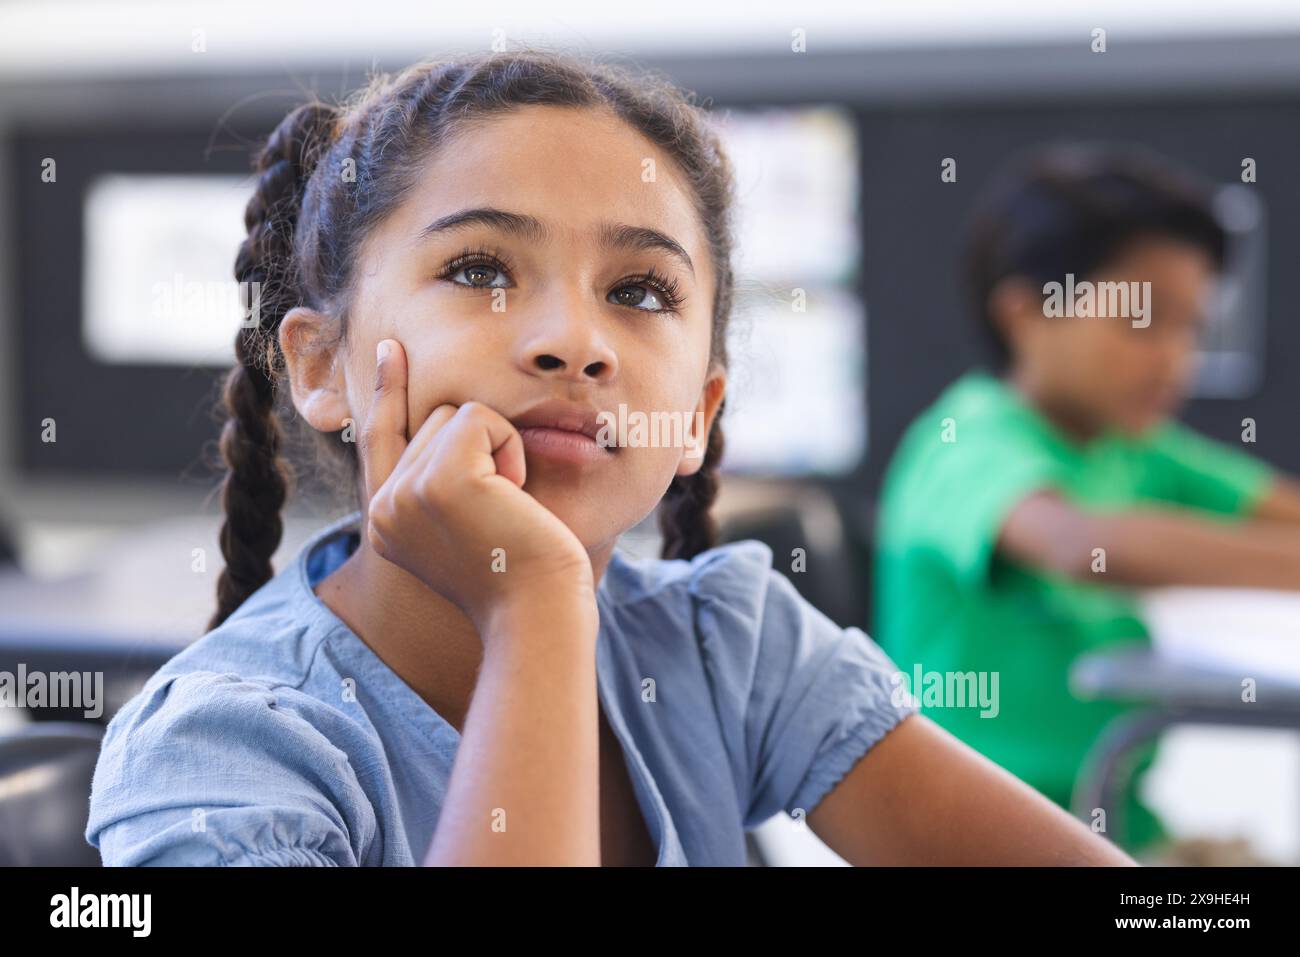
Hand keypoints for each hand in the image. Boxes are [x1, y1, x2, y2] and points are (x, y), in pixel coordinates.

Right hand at [360, 338, 596, 635]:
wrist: (539, 611)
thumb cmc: (525, 574)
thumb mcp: (472, 527)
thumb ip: (445, 485)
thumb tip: (456, 419)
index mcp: (386, 524)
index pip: (380, 442)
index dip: (387, 392)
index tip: (391, 348)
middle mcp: (383, 510)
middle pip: (431, 421)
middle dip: (482, 447)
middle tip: (504, 508)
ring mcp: (406, 494)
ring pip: (455, 413)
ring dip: (498, 448)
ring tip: (508, 505)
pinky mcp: (438, 480)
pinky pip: (479, 417)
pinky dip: (510, 447)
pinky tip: (515, 495)